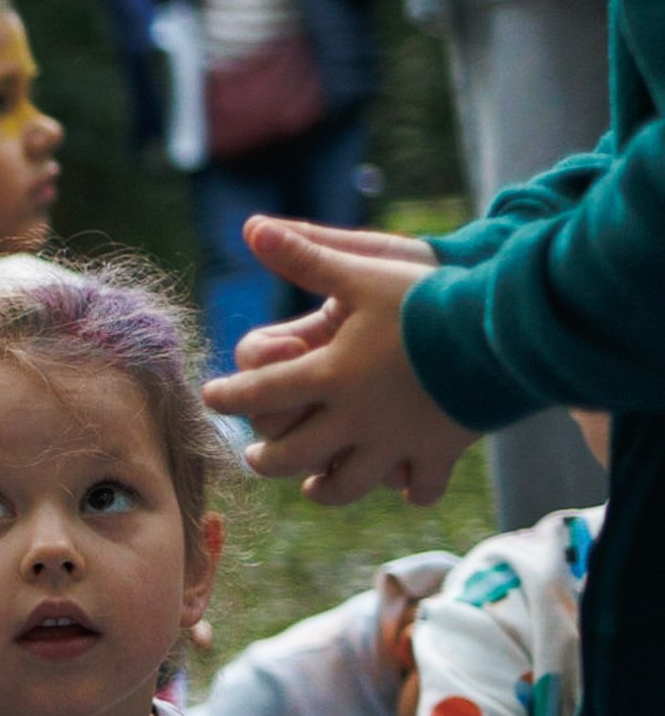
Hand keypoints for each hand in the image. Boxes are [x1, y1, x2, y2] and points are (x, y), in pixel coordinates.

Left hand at [202, 217, 474, 505]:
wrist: (505, 329)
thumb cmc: (431, 296)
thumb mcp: (363, 271)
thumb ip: (305, 256)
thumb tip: (251, 226)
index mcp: (329, 374)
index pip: (259, 393)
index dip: (228, 397)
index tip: (212, 397)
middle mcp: (354, 418)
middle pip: (290, 456)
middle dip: (266, 459)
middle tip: (257, 457)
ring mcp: (395, 442)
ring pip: (345, 485)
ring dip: (325, 488)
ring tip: (314, 484)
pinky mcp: (439, 451)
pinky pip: (419, 486)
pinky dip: (409, 489)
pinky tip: (401, 487)